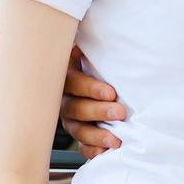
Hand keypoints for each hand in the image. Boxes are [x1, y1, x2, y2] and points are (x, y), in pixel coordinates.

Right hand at [58, 45, 125, 159]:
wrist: (90, 72)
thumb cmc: (93, 60)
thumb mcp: (90, 50)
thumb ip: (95, 49)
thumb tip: (111, 30)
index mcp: (65, 76)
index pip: (73, 83)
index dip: (90, 88)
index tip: (111, 92)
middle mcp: (63, 99)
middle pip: (75, 108)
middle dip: (98, 112)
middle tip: (120, 113)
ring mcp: (69, 118)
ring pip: (77, 129)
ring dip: (97, 135)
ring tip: (115, 140)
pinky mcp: (77, 132)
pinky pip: (81, 145)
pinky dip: (91, 150)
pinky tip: (103, 153)